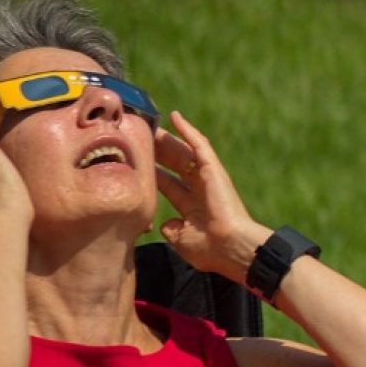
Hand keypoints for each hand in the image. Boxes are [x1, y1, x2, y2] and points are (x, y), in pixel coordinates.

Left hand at [153, 110, 269, 283]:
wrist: (231, 248)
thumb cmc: (209, 250)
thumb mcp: (181, 239)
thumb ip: (171, 227)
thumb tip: (164, 222)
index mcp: (192, 207)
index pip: (167, 183)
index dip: (151, 172)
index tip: (135, 161)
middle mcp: (200, 190)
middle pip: (173, 165)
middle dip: (156, 153)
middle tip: (137, 138)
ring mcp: (208, 179)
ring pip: (183, 152)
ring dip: (167, 139)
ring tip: (149, 125)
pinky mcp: (214, 170)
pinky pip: (199, 145)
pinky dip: (188, 131)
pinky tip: (174, 117)